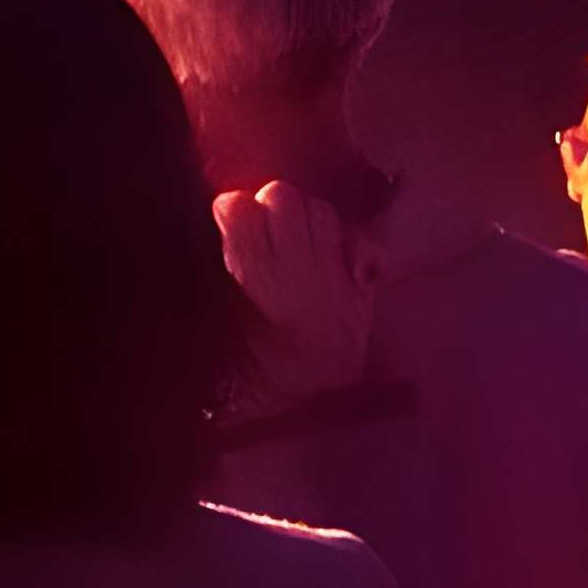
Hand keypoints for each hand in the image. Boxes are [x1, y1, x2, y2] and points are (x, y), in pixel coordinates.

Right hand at [216, 181, 375, 412]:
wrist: (305, 393)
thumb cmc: (252, 351)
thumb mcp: (221, 308)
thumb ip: (225, 260)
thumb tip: (224, 213)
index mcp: (253, 274)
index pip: (236, 205)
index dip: (233, 210)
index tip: (232, 225)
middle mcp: (297, 267)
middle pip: (282, 195)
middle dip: (271, 206)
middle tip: (266, 231)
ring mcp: (335, 274)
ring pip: (321, 209)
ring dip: (308, 218)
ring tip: (299, 241)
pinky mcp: (365, 286)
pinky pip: (366, 243)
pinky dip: (354, 244)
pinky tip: (341, 256)